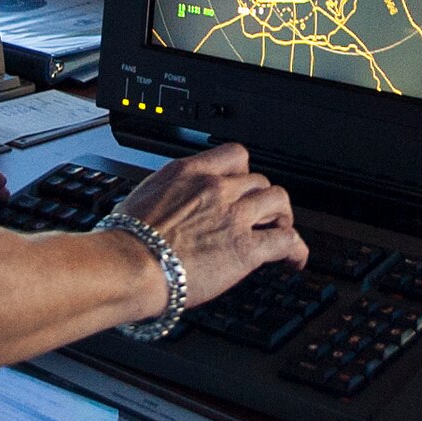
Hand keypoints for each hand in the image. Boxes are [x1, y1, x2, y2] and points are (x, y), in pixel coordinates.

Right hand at [112, 143, 305, 306]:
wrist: (128, 265)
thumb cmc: (125, 241)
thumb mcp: (141, 199)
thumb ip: (164, 198)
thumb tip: (162, 208)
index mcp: (188, 173)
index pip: (234, 155)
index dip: (244, 172)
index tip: (244, 185)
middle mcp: (215, 188)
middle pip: (259, 180)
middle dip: (261, 200)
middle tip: (260, 216)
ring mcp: (233, 216)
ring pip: (278, 202)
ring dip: (283, 218)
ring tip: (281, 232)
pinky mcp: (245, 248)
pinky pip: (286, 241)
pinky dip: (296, 250)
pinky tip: (294, 260)